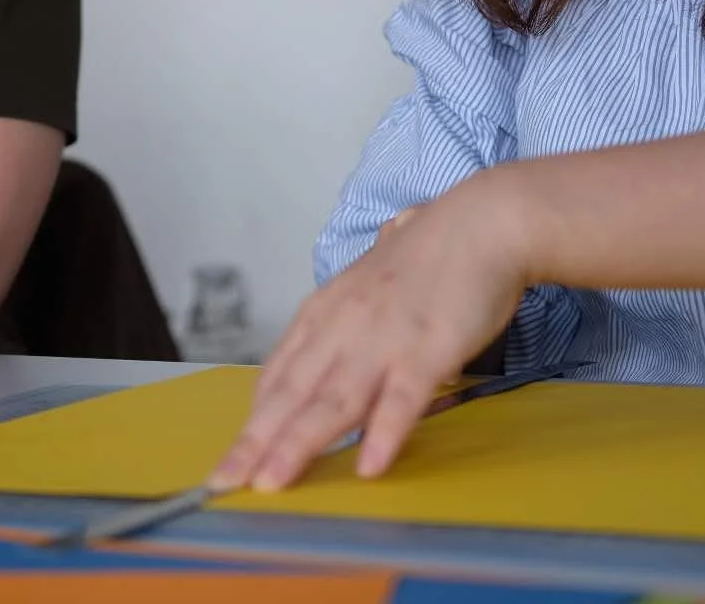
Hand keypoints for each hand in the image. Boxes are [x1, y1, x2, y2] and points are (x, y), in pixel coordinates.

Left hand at [212, 176, 534, 492]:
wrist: (480, 224)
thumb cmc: (426, 260)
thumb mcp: (365, 291)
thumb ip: (342, 328)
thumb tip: (323, 360)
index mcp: (324, 313)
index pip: (278, 375)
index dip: (253, 420)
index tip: (231, 456)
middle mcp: (343, 327)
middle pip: (292, 392)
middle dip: (256, 441)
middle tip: (225, 481)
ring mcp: (383, 339)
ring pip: (334, 400)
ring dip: (300, 444)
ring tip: (272, 481)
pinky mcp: (428, 348)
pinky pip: (403, 398)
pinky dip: (385, 433)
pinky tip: (369, 466)